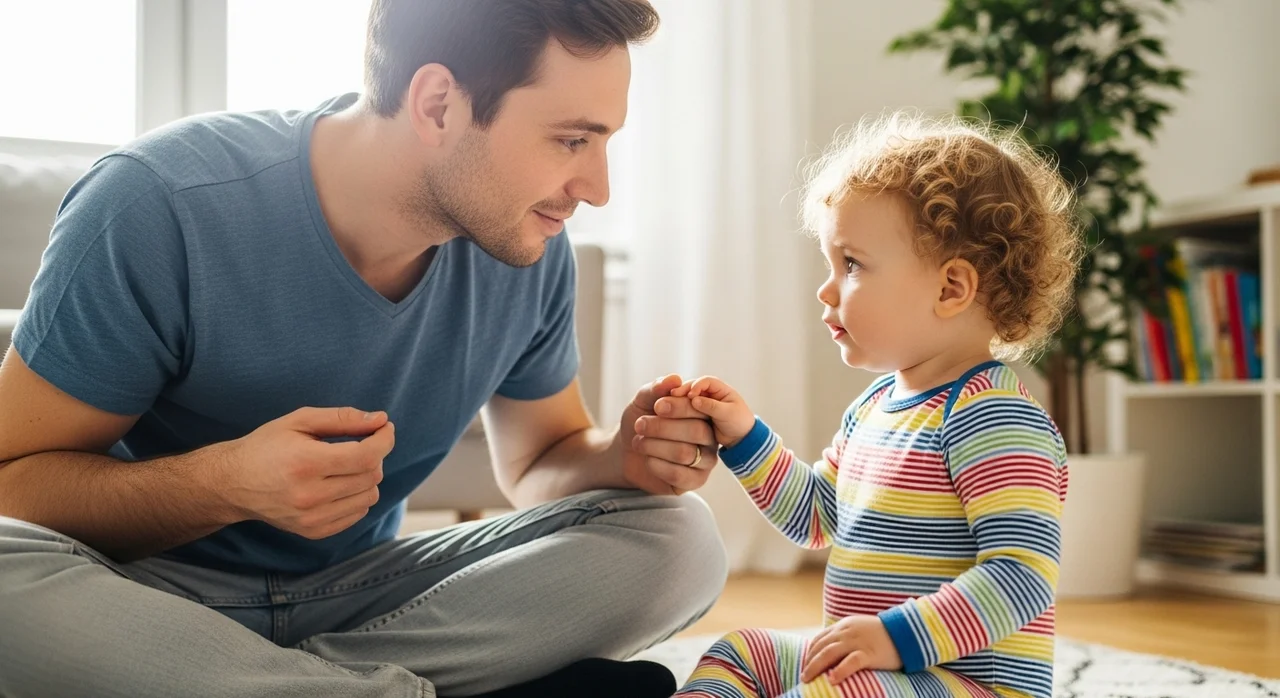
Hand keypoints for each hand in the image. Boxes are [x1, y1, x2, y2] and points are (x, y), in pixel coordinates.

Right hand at [218, 406, 392, 539]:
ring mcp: (311, 518)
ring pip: (369, 496)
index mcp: (305, 462)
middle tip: (359, 443)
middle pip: (370, 475)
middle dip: (374, 455)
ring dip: (367, 477)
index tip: (384, 428)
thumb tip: (380, 420)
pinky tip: (339, 484)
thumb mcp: (299, 420)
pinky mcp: (313, 531)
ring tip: (346, 465)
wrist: (233, 483)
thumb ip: (342, 418)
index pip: (366, 456)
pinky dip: (357, 497)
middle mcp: (309, 495)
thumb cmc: (267, 446)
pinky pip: (357, 514)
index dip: (384, 439)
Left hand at [620, 375, 717, 494]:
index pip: (702, 409)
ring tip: (638, 441)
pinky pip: (681, 475)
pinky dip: (659, 465)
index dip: (680, 406)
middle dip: (663, 427)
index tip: (656, 406)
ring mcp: (704, 461)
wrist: (625, 451)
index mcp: (702, 414)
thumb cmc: (640, 421)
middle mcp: (709, 437)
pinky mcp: (693, 481)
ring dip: (656, 446)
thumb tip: (674, 379)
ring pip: (686, 454)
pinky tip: (647, 459)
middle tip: (640, 424)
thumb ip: (657, 388)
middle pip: (697, 432)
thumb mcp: (643, 401)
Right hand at [673, 376, 754, 447]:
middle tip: (673, 396)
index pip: (706, 381)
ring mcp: (702, 402)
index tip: (690, 396)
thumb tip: (694, 400)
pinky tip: (672, 414)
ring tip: (670, 405)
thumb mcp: (728, 413)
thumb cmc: (739, 422)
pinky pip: (686, 408)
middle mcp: (709, 393)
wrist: (740, 438)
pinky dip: (680, 409)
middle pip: (693, 386)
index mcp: (720, 388)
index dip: (696, 386)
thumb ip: (711, 406)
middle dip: (683, 391)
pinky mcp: (697, 412)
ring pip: (687, 397)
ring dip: (679, 400)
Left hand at [801, 615, 901, 683]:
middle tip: (802, 676)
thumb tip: (831, 652)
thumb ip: (846, 638)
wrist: (906, 632)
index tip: (805, 664)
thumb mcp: (860, 630)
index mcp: (844, 626)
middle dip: (809, 662)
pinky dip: (840, 671)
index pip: (820, 638)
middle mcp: (847, 632)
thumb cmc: (883, 635)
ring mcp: (858, 642)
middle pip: (821, 646)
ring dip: (816, 666)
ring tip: (808, 679)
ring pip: (830, 653)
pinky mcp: (870, 653)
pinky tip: (832, 680)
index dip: (810, 652)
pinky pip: (852, 662)